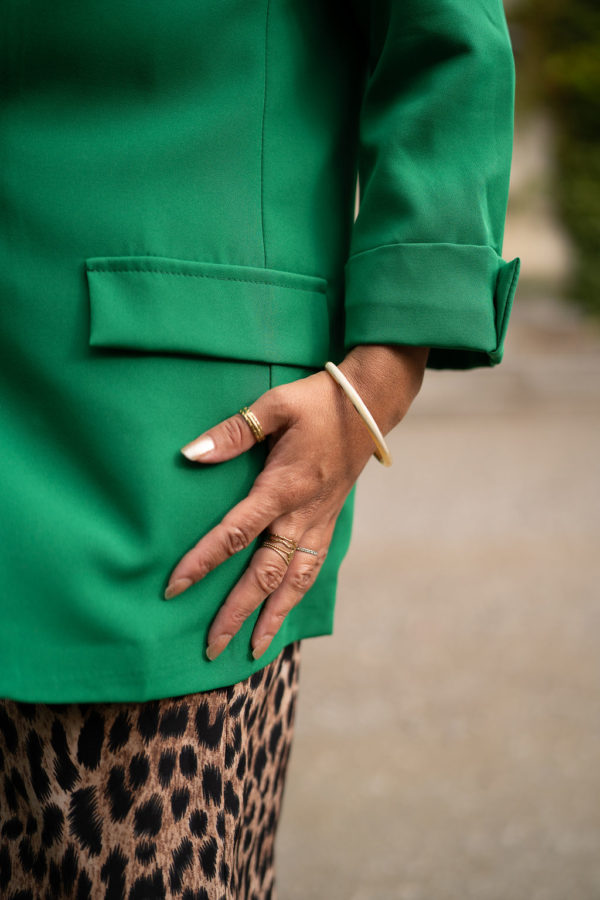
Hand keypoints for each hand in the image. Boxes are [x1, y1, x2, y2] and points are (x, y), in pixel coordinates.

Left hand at [164, 344, 428, 660]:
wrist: (369, 406)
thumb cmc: (317, 402)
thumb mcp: (274, 406)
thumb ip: (233, 432)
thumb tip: (191, 454)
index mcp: (284, 487)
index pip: (236, 533)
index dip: (204, 561)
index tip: (175, 587)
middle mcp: (302, 514)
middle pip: (265, 574)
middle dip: (237, 612)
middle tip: (211, 647)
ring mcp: (319, 523)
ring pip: (294, 581)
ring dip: (272, 617)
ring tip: (252, 650)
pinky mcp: (329, 522)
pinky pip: (312, 569)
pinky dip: (296, 596)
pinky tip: (283, 613)